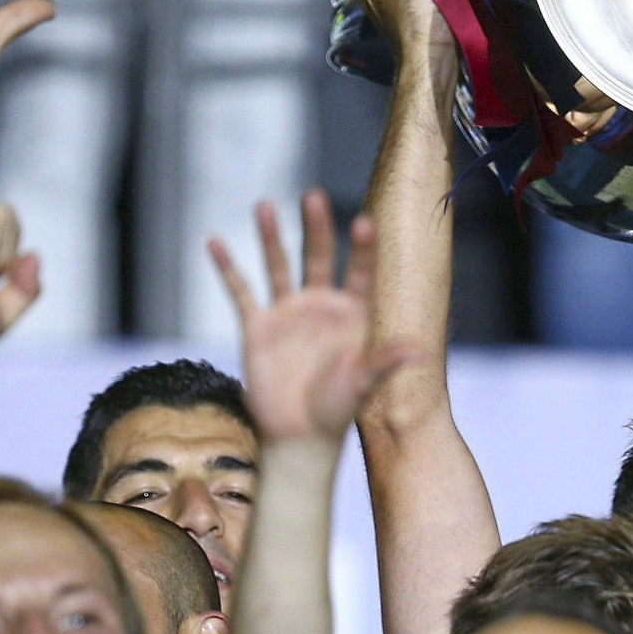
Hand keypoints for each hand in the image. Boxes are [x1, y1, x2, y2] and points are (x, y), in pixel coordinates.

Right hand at [209, 194, 415, 445]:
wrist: (298, 436)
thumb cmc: (337, 411)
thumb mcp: (363, 384)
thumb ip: (384, 362)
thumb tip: (417, 351)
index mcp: (352, 314)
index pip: (360, 272)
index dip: (363, 249)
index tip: (365, 221)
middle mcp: (321, 305)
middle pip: (319, 256)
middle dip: (316, 228)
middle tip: (314, 197)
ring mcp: (288, 312)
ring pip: (279, 265)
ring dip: (271, 236)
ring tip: (264, 206)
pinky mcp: (258, 326)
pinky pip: (241, 291)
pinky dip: (228, 267)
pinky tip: (215, 241)